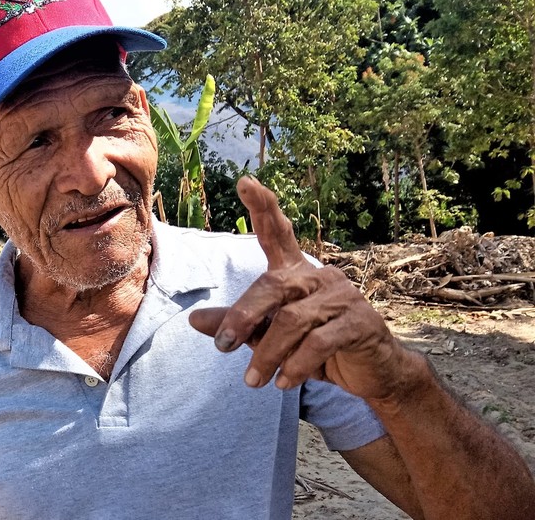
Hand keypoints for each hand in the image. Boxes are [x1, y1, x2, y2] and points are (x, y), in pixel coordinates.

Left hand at [189, 176, 413, 399]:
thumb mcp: (270, 336)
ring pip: (293, 320)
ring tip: (253, 381)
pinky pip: (318, 342)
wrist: (372, 373)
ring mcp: (343, 296)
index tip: (245, 181)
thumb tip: (193, 320)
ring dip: (267, 354)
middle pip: (272, 286)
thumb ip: (237, 325)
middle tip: (223, 348)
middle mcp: (320, 276)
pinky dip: (295, 365)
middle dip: (243, 317)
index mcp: (297, 272)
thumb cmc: (315, 348)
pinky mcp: (360, 323)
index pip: (279, 232)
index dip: (263, 206)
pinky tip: (283, 383)